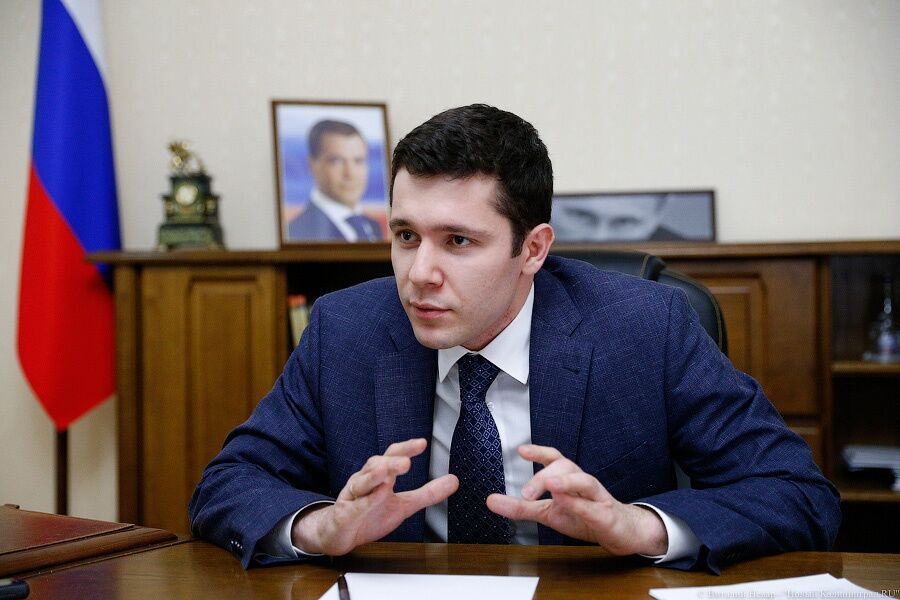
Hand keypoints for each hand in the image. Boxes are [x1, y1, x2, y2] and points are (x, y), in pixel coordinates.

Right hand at [291, 438, 457, 554]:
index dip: (405, 448)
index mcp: (380, 476)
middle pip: (376, 465)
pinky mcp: (344, 514)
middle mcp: (365, 481)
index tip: (422, 443)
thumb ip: (427, 493)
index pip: (392, 456)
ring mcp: (353, 497)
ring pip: (362, 482)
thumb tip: (453, 480)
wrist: (339, 535)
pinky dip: (366, 500)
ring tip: (387, 471)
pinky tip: (377, 494)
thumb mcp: (403, 505)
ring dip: (375, 475)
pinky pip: (355, 506)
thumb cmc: (369, 515)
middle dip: (391, 461)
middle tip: (406, 462)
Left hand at [486, 444, 667, 555]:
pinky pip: (594, 506)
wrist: (621, 532)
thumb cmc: (584, 517)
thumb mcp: (548, 513)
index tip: (521, 450)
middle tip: (526, 493)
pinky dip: (580, 504)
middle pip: (565, 467)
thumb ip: (520, 506)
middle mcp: (582, 482)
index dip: (539, 451)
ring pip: (584, 481)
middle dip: (544, 476)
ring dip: (566, 481)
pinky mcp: (606, 514)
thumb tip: (491, 500)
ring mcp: (596, 497)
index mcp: (568, 478)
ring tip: (551, 485)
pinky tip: (568, 503)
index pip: (553, 458)